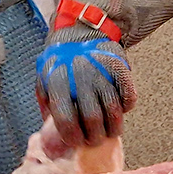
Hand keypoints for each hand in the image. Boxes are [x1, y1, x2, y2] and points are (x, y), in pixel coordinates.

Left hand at [35, 26, 136, 146]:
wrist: (80, 31)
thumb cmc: (60, 60)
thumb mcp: (44, 79)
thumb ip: (46, 105)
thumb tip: (49, 132)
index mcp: (58, 82)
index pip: (66, 119)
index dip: (72, 136)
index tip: (77, 143)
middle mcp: (81, 77)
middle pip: (92, 118)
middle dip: (94, 137)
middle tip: (95, 141)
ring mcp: (102, 72)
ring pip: (113, 110)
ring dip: (113, 128)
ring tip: (110, 133)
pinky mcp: (120, 68)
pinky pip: (128, 96)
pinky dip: (126, 108)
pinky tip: (120, 111)